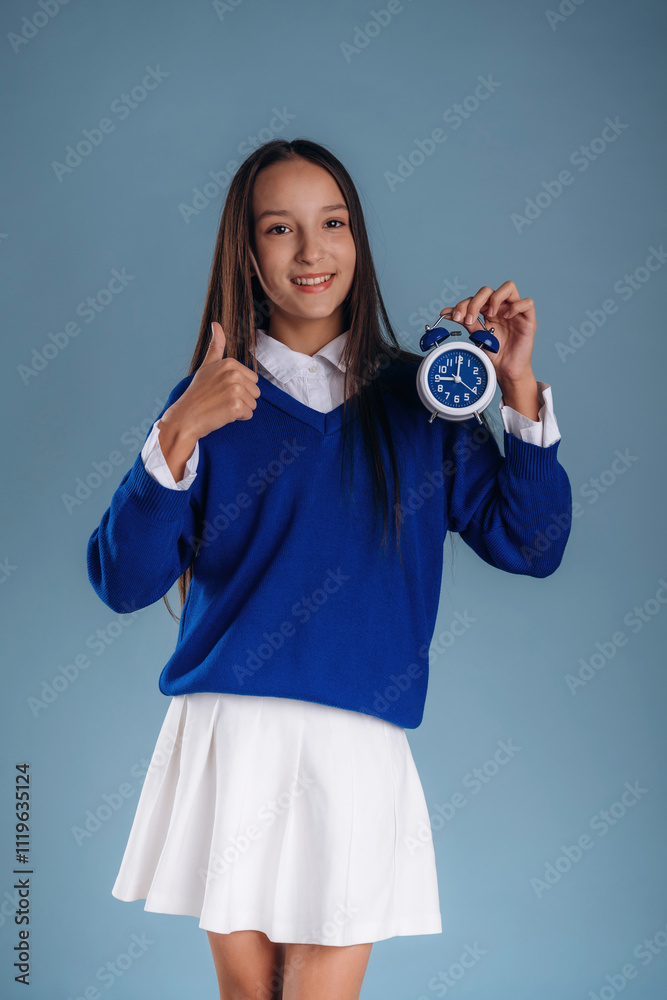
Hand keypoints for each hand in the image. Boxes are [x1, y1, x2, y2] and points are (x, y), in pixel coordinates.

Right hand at [161, 322, 260, 440]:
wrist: (185, 417)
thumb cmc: (198, 393)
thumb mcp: (207, 366)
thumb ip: (216, 346)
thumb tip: (216, 323)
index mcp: (230, 363)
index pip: (252, 379)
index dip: (239, 388)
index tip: (221, 390)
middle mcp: (233, 374)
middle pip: (256, 391)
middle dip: (242, 399)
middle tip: (221, 400)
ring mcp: (235, 389)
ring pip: (253, 403)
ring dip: (240, 409)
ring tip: (221, 407)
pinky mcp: (235, 405)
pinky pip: (248, 414)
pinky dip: (238, 418)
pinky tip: (222, 415)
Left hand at [440, 281, 536, 386]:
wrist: (505, 370)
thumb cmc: (494, 354)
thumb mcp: (476, 336)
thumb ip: (465, 321)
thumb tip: (446, 312)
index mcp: (487, 311)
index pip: (475, 298)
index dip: (463, 305)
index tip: (454, 317)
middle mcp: (501, 308)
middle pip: (488, 290)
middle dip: (475, 302)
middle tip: (469, 320)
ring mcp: (514, 311)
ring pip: (509, 287)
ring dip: (495, 298)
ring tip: (490, 315)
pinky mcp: (528, 319)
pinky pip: (527, 303)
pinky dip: (516, 307)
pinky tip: (507, 318)